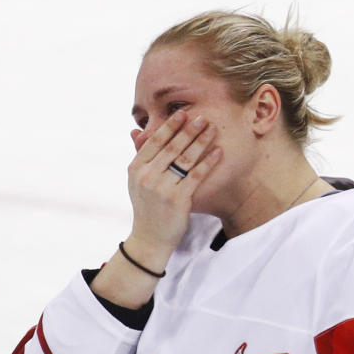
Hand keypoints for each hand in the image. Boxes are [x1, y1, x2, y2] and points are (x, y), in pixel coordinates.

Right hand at [126, 110, 221, 258]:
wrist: (150, 238)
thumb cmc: (147, 207)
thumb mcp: (137, 182)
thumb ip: (140, 157)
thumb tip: (136, 131)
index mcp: (136, 169)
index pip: (154, 142)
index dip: (169, 127)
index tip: (182, 114)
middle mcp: (147, 177)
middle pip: (171, 147)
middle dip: (188, 130)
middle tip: (202, 117)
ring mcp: (162, 189)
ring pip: (184, 159)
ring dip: (200, 141)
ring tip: (212, 129)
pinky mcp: (178, 200)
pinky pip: (196, 176)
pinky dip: (208, 162)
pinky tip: (217, 152)